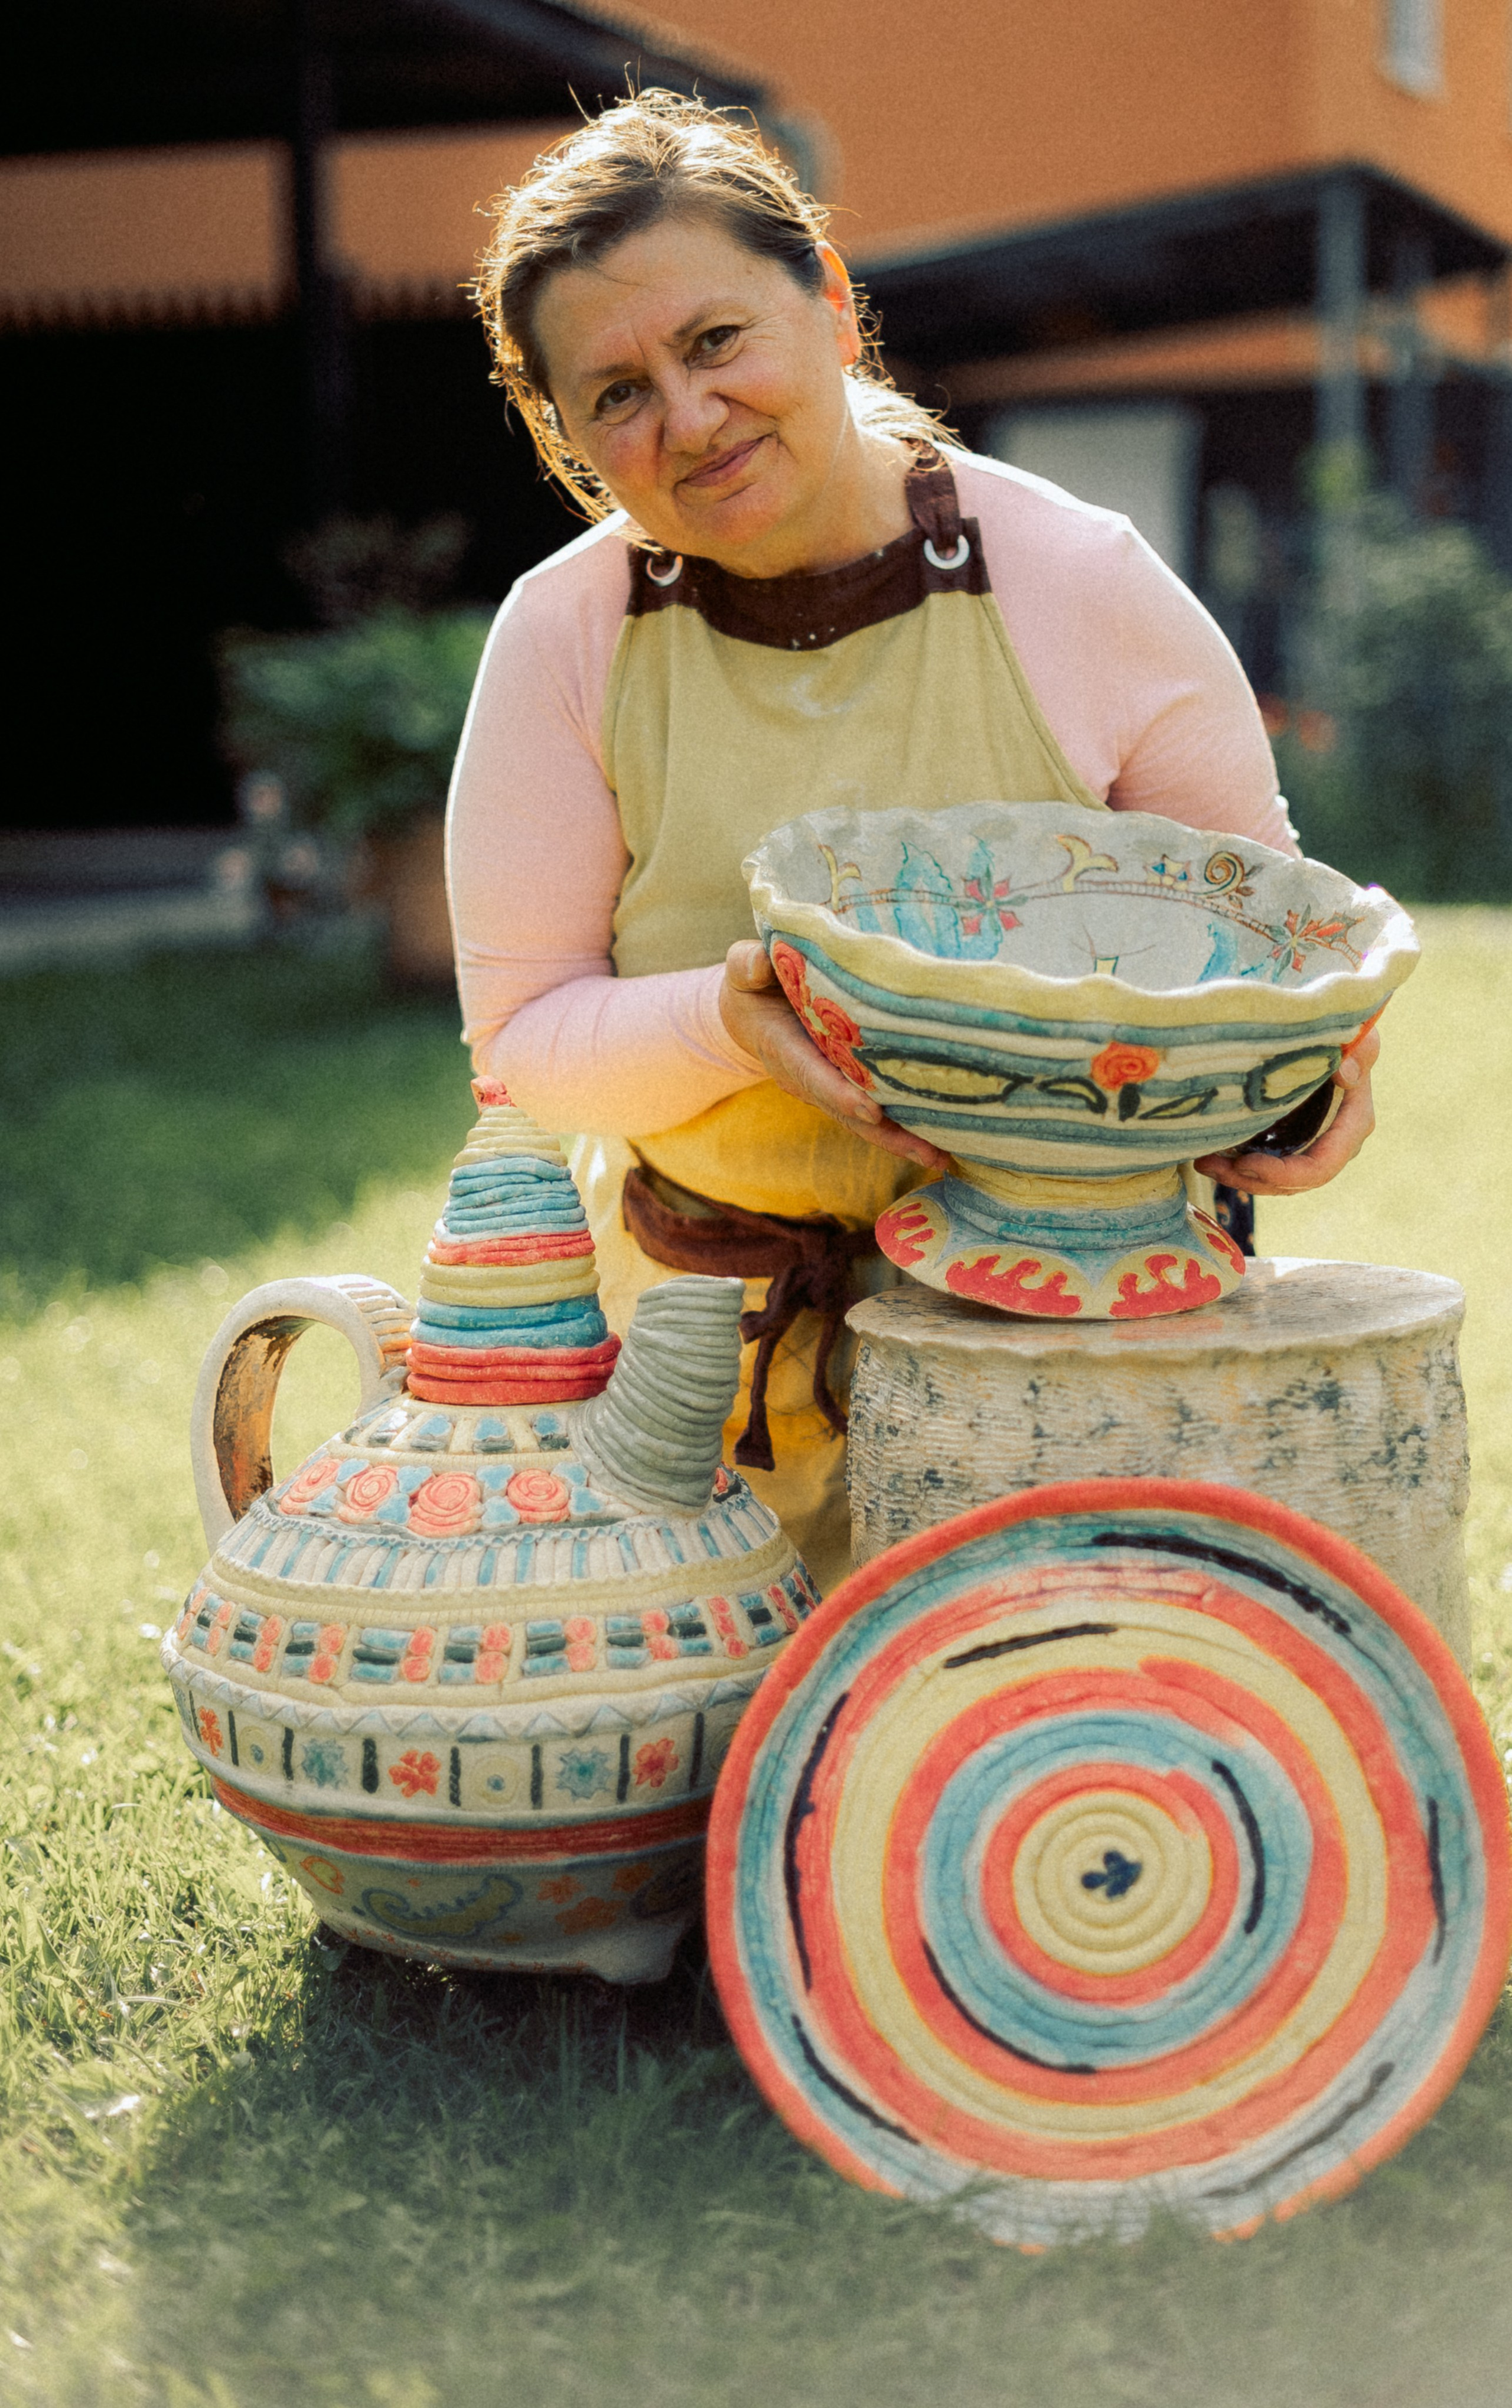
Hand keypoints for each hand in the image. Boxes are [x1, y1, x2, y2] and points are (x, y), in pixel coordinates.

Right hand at [719, 940, 948, 1170]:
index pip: (812, 1074)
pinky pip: (875, 1114)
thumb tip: (761, 962)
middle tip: (928, 1152)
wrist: (752, 1014)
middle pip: (848, 1113)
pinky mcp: (846, 1087)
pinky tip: (939, 1143)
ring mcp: (827, 1088)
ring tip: (942, 1158)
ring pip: (865, 1122)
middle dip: (886, 1134)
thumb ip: (747, 966)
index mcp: (782, 1048)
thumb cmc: (752, 986)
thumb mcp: (743, 973)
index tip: (872, 1110)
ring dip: (902, 1141)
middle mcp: (806, 1078)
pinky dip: (904, 1129)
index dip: (840, 1094)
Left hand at [1193, 1023, 1379, 1196]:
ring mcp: (1311, 1149)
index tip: (1246, 1163)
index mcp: (1352, 1125)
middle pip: (1293, 1183)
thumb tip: (1346, 1074)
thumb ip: (1359, 1053)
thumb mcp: (1356, 1038)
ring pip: (1275, 1182)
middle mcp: (1334, 1146)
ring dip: (1237, 1177)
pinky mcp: (1291, 1146)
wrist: (1329, 1038)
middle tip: (1209, 1163)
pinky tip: (1208, 1158)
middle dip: (1250, 1179)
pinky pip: (1266, 1170)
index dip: (1284, 1174)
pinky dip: (1236, 1168)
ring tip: (1203, 1162)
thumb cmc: (1342, 1036)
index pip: (1321, 1167)